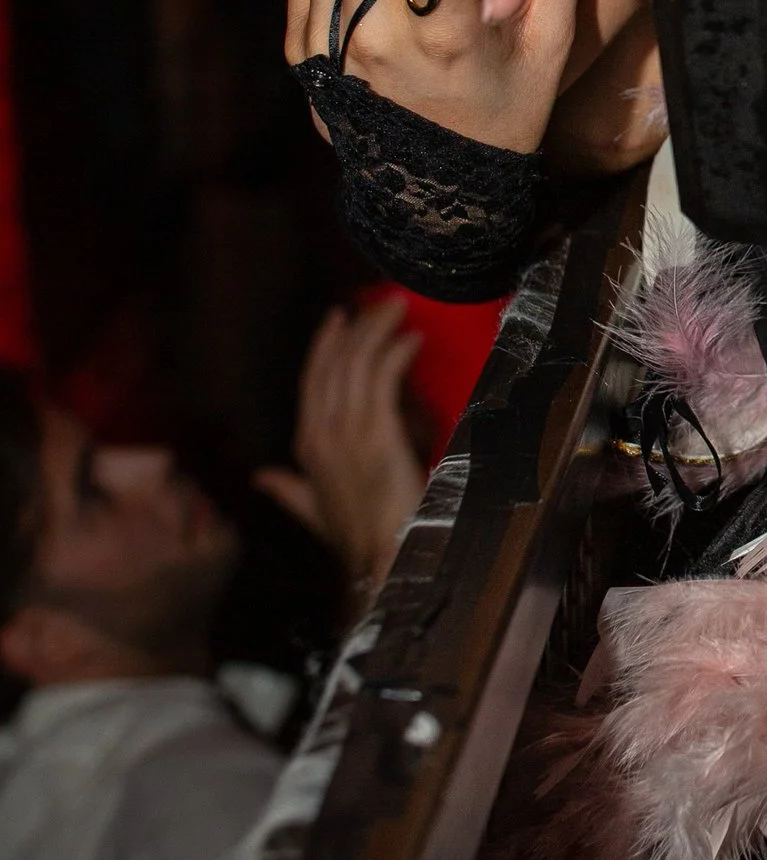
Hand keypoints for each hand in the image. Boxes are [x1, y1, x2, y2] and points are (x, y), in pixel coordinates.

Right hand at [253, 299, 425, 607]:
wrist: (378, 556)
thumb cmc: (354, 537)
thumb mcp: (312, 512)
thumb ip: (288, 490)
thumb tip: (261, 478)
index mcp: (306, 446)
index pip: (311, 381)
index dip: (323, 347)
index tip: (338, 319)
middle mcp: (321, 432)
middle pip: (334, 364)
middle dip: (356, 328)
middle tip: (377, 303)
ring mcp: (346, 430)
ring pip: (357, 364)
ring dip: (378, 330)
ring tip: (399, 309)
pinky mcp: (376, 432)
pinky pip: (382, 378)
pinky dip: (396, 352)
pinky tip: (411, 339)